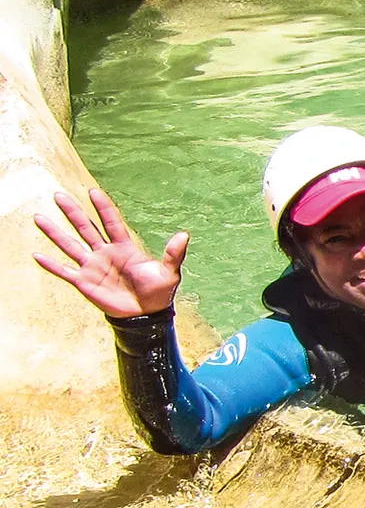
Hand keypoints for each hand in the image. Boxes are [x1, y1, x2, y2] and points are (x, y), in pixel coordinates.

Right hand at [33, 189, 186, 317]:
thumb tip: (184, 235)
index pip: (112, 223)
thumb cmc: (158, 292)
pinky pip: (64, 271)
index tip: (93, 191)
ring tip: (39, 218)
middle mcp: (105, 253)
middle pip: (86, 228)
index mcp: (125, 247)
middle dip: (73, 212)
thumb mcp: (168, 272)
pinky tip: (37, 255)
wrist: (146, 315)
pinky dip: (51, 264)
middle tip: (59, 195)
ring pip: (70, 246)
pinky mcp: (85, 282)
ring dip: (55, 233)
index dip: (103, 208)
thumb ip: (173, 254)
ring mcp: (93, 267)